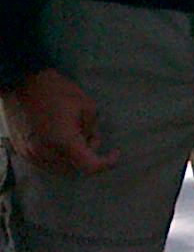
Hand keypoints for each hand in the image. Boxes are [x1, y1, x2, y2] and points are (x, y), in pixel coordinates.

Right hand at [1, 69, 118, 175]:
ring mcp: (30, 154)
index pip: (89, 166)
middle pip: (74, 168)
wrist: (23, 83)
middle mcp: (45, 153)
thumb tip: (90, 142)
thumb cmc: (57, 91)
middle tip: (87, 135)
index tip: (115, 153)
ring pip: (59, 168)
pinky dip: (56, 157)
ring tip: (71, 134)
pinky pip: (44, 163)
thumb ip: (92, 129)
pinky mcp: (21, 151)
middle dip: (86, 156)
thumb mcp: (87, 106)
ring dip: (70, 158)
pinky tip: (57, 139)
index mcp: (64, 141)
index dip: (106, 164)